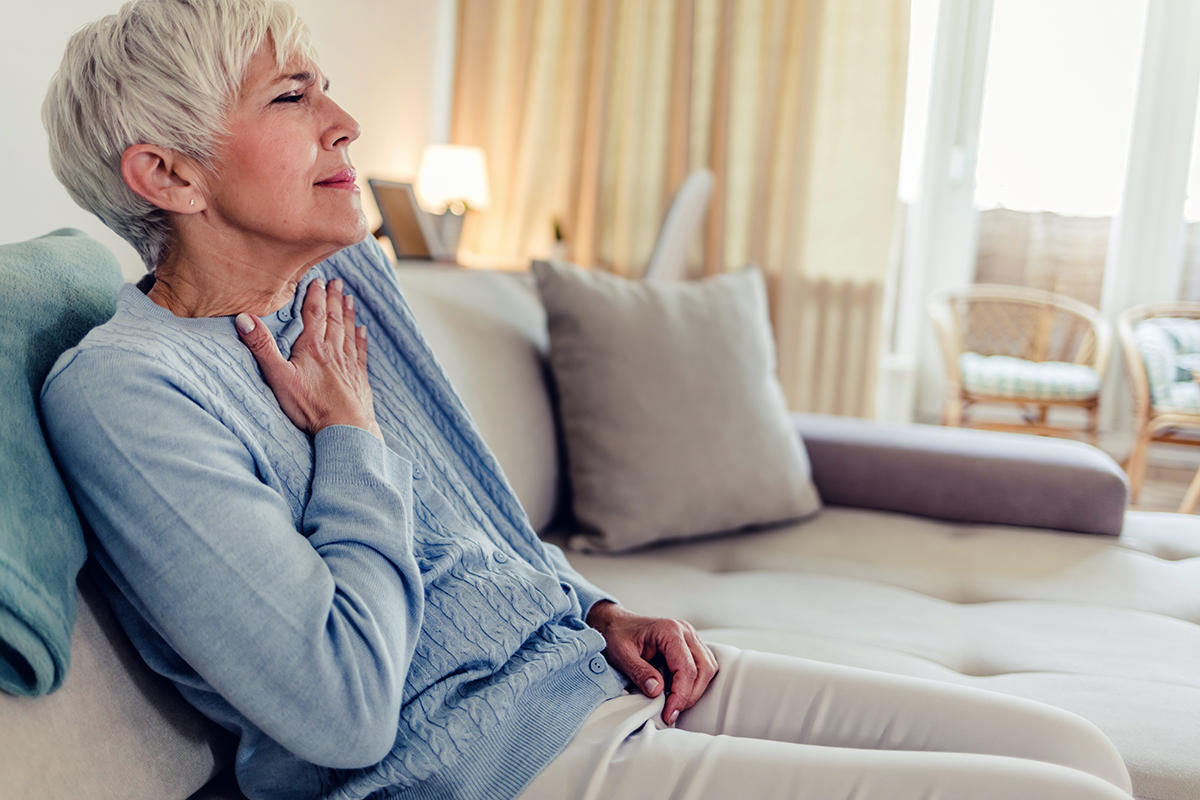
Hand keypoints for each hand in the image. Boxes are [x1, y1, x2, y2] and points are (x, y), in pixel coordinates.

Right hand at [236, 278, 382, 439]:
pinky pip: (360, 353)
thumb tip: (244, 318)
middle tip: (337, 282)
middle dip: (333, 299)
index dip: (315, 296)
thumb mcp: (278, 376)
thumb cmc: (310, 406)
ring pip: (348, 332)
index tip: (318, 280)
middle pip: (334, 319)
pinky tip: (363, 330)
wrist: (345, 428)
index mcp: (312, 348)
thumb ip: (262, 346)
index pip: (314, 314)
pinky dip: (361, 339)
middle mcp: (333, 352)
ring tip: (349, 298)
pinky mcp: (358, 379)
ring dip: (348, 314)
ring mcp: (348, 365)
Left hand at [586, 601, 717, 725]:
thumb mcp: (622, 656)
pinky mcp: (690, 645)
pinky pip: (703, 665)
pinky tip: (677, 690)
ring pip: (708, 668)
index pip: (687, 668)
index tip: (669, 713)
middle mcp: (685, 631)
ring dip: (695, 689)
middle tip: (671, 712)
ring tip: (674, 703)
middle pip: (704, 669)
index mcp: (669, 630)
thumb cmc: (618, 636)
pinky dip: (695, 682)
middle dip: (690, 695)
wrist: (616, 624)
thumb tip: (656, 691)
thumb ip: (639, 672)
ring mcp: (690, 637)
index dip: (681, 695)